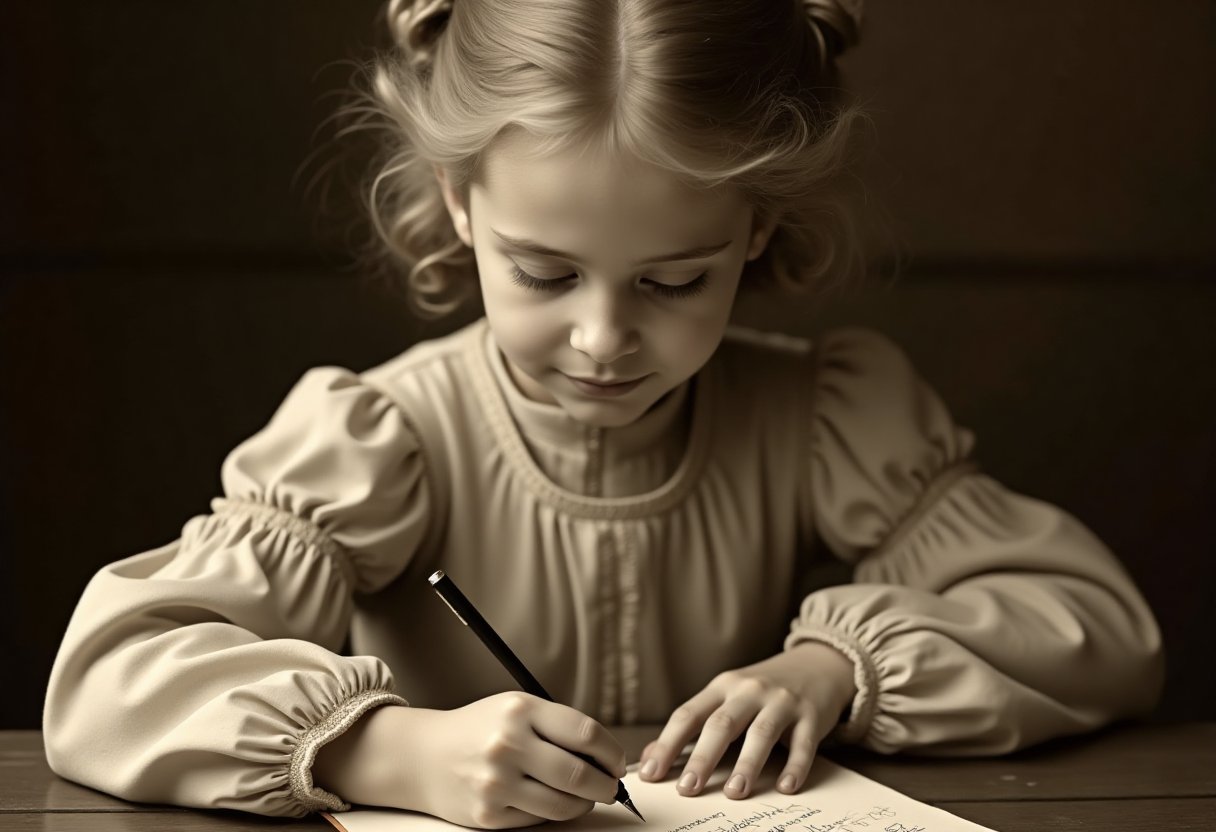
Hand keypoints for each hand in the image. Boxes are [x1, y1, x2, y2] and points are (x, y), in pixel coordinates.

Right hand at [314, 693, 625, 828]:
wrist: (423, 756)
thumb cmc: (478, 729)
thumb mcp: (515, 709)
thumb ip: (557, 726)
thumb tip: (606, 755)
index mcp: (519, 710)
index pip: (585, 734)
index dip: (611, 752)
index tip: (617, 761)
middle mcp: (507, 744)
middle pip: (579, 773)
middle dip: (605, 785)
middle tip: (609, 786)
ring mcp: (496, 782)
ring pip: (564, 804)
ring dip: (583, 803)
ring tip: (584, 796)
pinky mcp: (489, 814)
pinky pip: (539, 819)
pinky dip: (553, 813)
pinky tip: (550, 800)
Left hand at [638, 642, 855, 799]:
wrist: (817, 664)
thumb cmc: (762, 689)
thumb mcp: (726, 696)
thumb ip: (694, 723)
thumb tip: (651, 755)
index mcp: (722, 686)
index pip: (688, 715)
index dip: (667, 744)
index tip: (651, 773)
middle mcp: (749, 690)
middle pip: (721, 724)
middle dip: (702, 757)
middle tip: (687, 788)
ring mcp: (782, 701)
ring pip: (761, 732)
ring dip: (747, 764)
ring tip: (734, 792)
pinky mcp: (811, 715)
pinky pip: (803, 744)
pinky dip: (795, 766)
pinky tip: (786, 787)